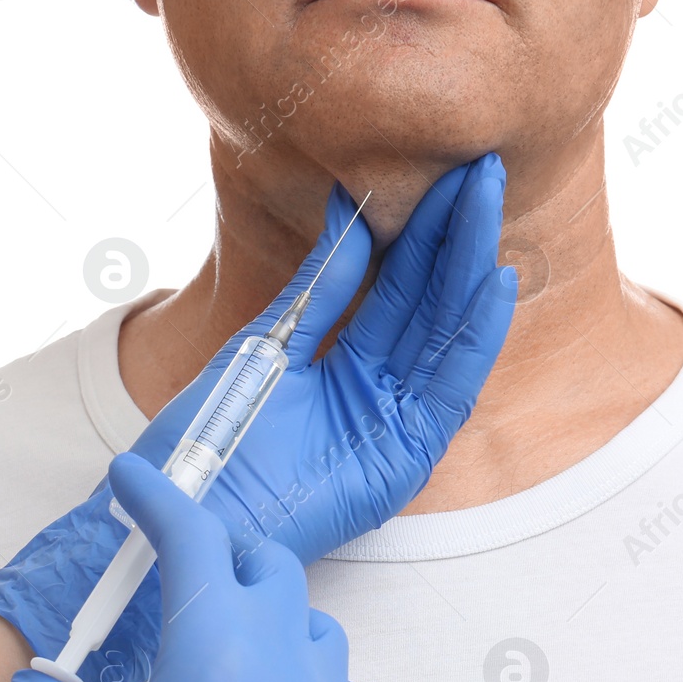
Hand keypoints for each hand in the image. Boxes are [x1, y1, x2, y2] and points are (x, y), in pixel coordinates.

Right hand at [11, 452, 399, 681]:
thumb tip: (41, 680)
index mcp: (212, 649)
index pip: (192, 540)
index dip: (160, 498)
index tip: (136, 480)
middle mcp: (288, 671)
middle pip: (270, 573)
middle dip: (224, 558)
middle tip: (186, 575)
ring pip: (321, 638)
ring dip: (277, 629)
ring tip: (236, 662)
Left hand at [133, 153, 515, 565]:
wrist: (187, 513)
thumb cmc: (212, 441)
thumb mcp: (263, 346)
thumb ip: (315, 290)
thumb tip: (347, 212)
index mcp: (343, 362)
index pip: (395, 284)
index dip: (421, 230)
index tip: (443, 173)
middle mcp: (378, 389)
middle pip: (430, 301)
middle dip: (456, 235)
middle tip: (482, 168)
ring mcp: (395, 422)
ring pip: (447, 333)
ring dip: (472, 266)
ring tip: (489, 202)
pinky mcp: (406, 457)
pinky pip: (450, 390)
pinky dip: (475, 338)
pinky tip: (494, 281)